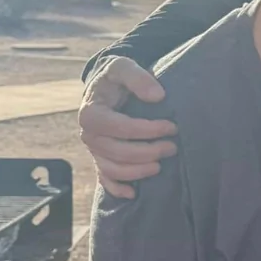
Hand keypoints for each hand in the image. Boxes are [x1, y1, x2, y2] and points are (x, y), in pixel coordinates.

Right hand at [78, 56, 177, 198]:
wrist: (106, 87)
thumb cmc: (116, 77)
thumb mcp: (123, 66)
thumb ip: (138, 77)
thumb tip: (158, 96)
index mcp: (91, 113)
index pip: (120, 128)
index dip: (147, 130)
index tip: (171, 127)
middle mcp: (88, 135)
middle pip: (118, 152)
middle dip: (148, 152)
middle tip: (173, 148)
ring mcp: (93, 150)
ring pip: (113, 170)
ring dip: (138, 172)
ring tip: (161, 166)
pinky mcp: (99, 159)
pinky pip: (104, 180)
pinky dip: (117, 189)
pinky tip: (134, 193)